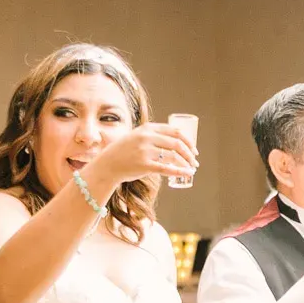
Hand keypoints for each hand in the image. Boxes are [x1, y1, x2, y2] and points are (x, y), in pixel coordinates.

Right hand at [82, 121, 198, 204]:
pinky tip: (186, 174)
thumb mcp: (137, 136)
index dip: (188, 141)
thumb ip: (152, 135)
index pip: (175, 131)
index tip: (194, 150)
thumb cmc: (124, 151)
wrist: (108, 164)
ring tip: (191, 169)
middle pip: (177, 143)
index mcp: (148, 128)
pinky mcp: (144, 165)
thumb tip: (173, 140)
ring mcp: (145, 151)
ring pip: (173, 156)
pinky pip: (166, 168)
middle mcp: (147, 137)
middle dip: (190, 154)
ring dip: (186, 163)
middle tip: (195, 162)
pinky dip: (179, 171)